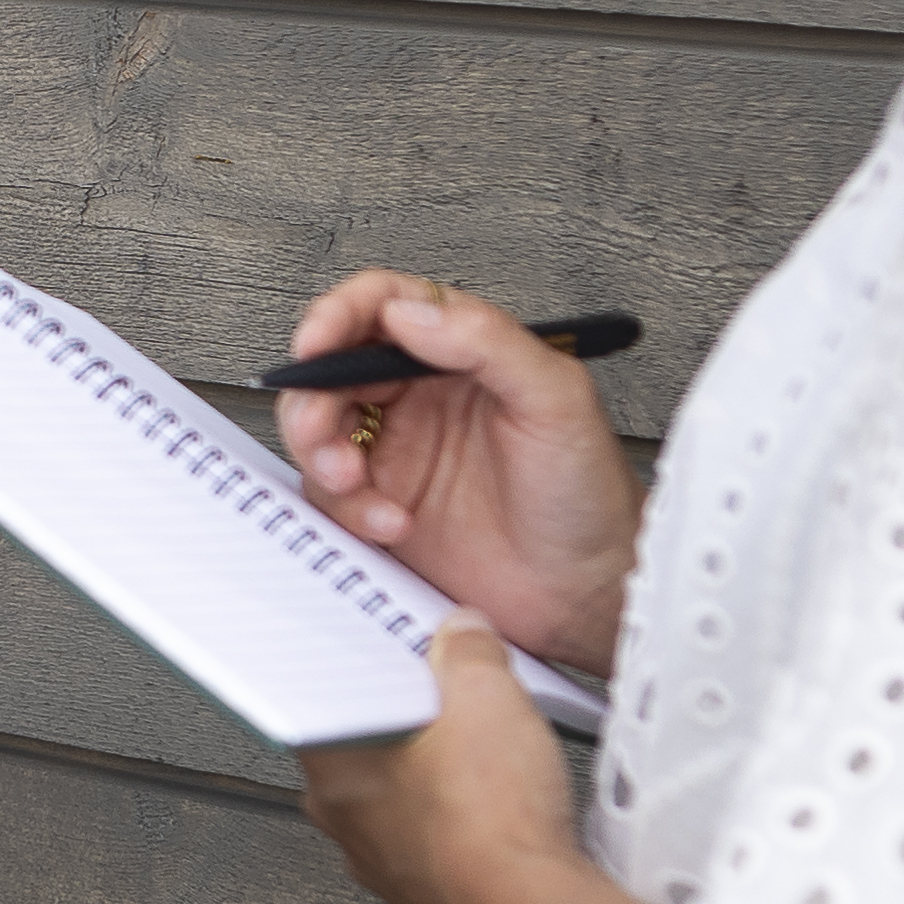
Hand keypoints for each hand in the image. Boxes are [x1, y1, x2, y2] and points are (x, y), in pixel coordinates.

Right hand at [271, 266, 642, 675]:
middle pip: (333, 367)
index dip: (339, 314)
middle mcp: (422, 397)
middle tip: (322, 427)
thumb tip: (412, 311)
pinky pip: (330, 496)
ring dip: (320, 451)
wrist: (585, 596)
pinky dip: (347, 509)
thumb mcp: (557, 399)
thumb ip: (487, 340)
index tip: (318, 341)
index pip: (383, 307)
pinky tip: (392, 523)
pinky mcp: (382, 508)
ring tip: (351, 478)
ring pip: (318, 428)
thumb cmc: (589, 498)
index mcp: (462, 354)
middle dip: (314, 395)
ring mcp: (398, 453)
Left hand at [297, 619, 663, 903]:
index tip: (392, 646)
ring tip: (494, 748)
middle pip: (369, 741)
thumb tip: (462, 637)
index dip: (365, 662)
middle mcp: (343, 817)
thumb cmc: (485, 821)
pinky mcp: (429, 892)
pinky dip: (469, 817)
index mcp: (327, 759)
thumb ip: (466, 651)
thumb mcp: (483, 692)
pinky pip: (441, 835)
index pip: (325, 691)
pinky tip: (508, 801)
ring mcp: (384, 861)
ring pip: (405, 794)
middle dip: (412, 714)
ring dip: (443, 769)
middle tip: (456, 692)